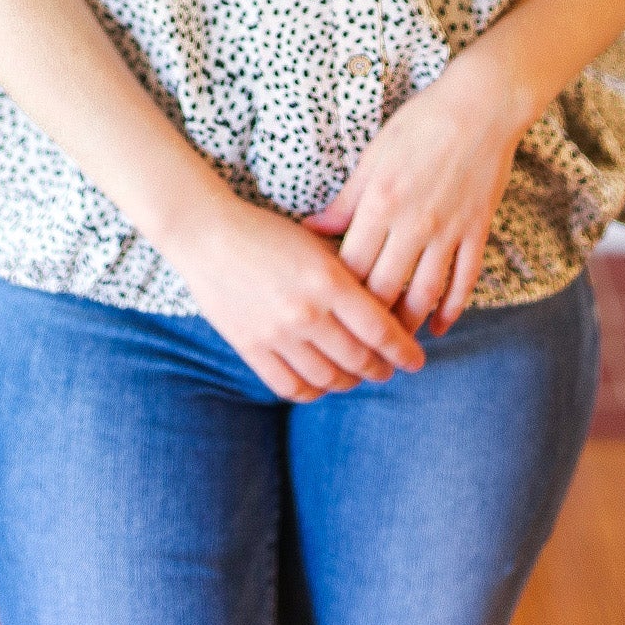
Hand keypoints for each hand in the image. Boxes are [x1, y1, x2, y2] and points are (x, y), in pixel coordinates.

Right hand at [171, 193, 426, 401]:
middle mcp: (307, 312)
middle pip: (359, 359)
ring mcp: (277, 334)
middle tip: (390, 369)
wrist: (208, 235)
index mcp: (329, 280)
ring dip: (350, 381)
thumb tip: (388, 301)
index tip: (416, 360)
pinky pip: (292, 386)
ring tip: (356, 375)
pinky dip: (313, 391)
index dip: (404, 351)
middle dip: (381, 368)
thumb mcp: (316, 243)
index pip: (380, 329)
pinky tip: (321, 382)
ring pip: (329, 378)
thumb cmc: (267, 233)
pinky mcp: (251, 348)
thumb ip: (349, 273)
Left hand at [300, 62, 526, 334]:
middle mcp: (413, 223)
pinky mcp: (477, 231)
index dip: (338, 293)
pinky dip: (451, 308)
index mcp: (381, 203)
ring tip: (393, 343)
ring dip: (407, 323)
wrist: (481, 106)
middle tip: (355, 341)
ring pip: (424, 293)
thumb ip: (345, 200)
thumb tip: (312, 230)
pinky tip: (438, 325)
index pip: (352, 265)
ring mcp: (449, 230)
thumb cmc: (421, 124)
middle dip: (369, 320)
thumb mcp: (373, 156)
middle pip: (385, 287)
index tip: (327, 309)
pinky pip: (464, 280)